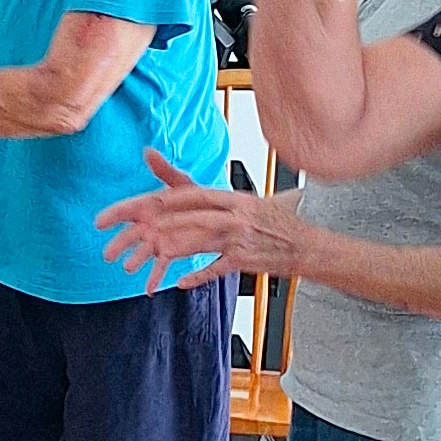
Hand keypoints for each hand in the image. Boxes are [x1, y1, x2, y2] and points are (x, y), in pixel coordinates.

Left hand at [96, 150, 303, 293]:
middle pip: (189, 214)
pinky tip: (180, 282)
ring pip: (201, 238)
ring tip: (153, 252)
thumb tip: (155, 158)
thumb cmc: (272, 220)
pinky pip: (218, 267)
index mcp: (231, 197)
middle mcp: (234, 214)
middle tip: (132, 233)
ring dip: (175, 246)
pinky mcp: (246, 260)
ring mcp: (240, 237)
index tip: (135, 206)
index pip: (189, 193)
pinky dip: (199, 275)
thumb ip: (200, 186)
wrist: (308, 244)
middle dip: (157, 224)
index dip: (160, 199)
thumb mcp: (241, 200)